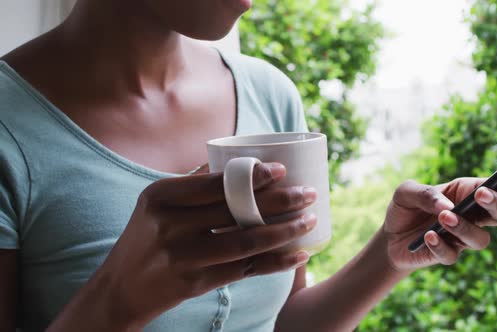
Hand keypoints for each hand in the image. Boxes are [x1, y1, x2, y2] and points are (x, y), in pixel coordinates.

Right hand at [70, 163, 316, 328]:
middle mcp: (169, 225)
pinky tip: (298, 254)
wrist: (121, 288)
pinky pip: (245, 270)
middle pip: (236, 210)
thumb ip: (192, 182)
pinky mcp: (195, 283)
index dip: (251, 176)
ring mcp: (182, 256)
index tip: (281, 170)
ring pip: (245, 242)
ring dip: (284, 231)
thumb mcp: (156, 204)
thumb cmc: (147, 237)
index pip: (214, 182)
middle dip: (279, 200)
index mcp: (161, 196)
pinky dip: (275, 263)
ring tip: (310, 220)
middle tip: (308, 194)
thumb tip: (235, 160)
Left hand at [383, 173, 496, 271]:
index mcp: (467, 193)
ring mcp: (462, 237)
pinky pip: (452, 254)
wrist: (389, 236)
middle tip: (481, 195)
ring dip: (465, 227)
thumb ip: (425, 193)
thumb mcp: (406, 192)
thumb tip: (447, 205)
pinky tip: (428, 236)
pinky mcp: (447, 254)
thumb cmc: (404, 207)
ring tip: (444, 217)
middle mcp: (472, 216)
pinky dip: (440, 245)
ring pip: (482, 239)